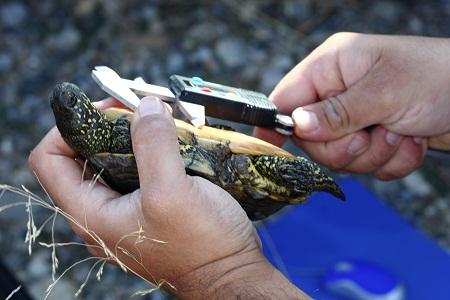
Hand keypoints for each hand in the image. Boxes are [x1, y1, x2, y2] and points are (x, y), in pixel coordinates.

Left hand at [29, 97, 306, 298]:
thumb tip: (146, 106)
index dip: (70, 127)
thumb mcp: (171, 193)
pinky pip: (141, 169)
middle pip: (83, 154)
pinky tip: (177, 140)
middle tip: (143, 108)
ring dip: (137, 134)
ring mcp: (127, 209)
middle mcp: (103, 212)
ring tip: (164, 119)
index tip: (111, 109)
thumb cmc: (201, 247)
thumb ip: (154, 145)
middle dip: (110, 125)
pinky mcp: (151, 206)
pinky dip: (154, 148)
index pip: (49, 159)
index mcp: (91, 213)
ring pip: (116, 159)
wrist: (231, 275)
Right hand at [255, 33, 449, 179]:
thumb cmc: (440, 76)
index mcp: (333, 66)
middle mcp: (339, 92)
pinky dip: (391, 161)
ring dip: (374, 154)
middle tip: (369, 136)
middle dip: (344, 146)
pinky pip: (366, 166)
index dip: (277, 124)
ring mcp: (356, 118)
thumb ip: (337, 112)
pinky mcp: (374, 139)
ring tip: (400, 132)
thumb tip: (297, 125)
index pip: (287, 98)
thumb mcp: (385, 91)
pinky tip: (411, 141)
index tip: (270, 148)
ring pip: (340, 157)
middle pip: (311, 137)